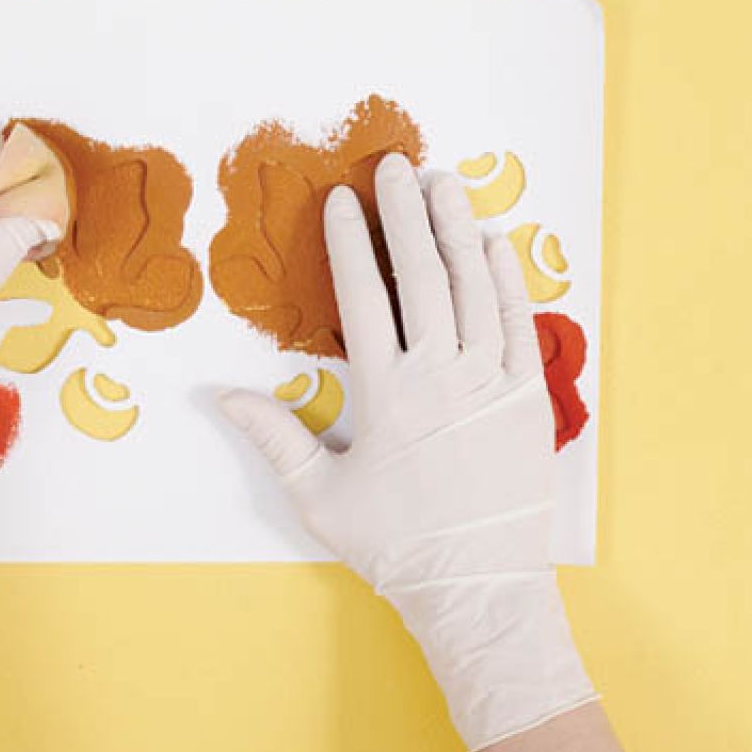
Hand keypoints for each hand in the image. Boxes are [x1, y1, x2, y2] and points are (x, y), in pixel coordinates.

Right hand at [219, 154, 594, 750]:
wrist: (476, 585)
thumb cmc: (393, 544)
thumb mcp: (319, 496)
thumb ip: (274, 437)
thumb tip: (220, 394)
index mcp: (385, 391)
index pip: (364, 295)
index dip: (352, 241)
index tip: (344, 199)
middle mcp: (439, 373)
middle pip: (421, 275)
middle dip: (407, 214)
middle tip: (398, 165)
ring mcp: (491, 381)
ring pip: (474, 288)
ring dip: (457, 231)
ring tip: (445, 184)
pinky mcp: (531, 397)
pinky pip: (522, 324)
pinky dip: (509, 280)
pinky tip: (496, 244)